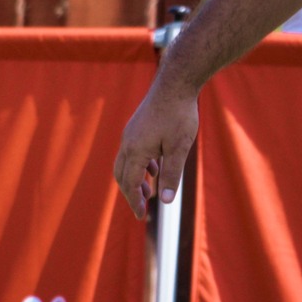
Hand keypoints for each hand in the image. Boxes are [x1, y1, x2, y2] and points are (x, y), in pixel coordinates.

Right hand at [113, 79, 199, 219]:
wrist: (175, 84)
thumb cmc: (180, 115)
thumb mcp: (179, 148)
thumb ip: (172, 175)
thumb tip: (166, 202)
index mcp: (136, 150)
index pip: (130, 183)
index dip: (135, 202)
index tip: (141, 217)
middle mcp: (128, 142)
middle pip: (122, 175)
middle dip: (131, 193)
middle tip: (143, 209)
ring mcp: (130, 133)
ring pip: (126, 163)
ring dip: (136, 179)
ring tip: (150, 192)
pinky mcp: (136, 127)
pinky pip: (133, 152)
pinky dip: (140, 165)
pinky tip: (155, 169)